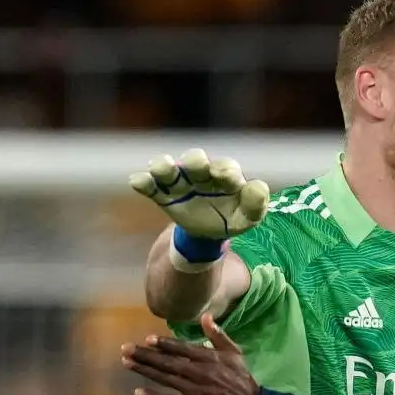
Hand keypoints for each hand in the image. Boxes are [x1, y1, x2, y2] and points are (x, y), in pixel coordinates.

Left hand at [122, 315, 260, 394]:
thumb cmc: (241, 379)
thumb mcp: (234, 353)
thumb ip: (218, 334)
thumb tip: (205, 316)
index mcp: (208, 358)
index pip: (182, 349)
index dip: (164, 344)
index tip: (148, 339)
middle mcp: (197, 372)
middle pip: (167, 362)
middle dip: (145, 355)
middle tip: (125, 349)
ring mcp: (193, 390)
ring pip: (164, 378)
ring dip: (145, 370)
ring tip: (126, 363)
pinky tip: (138, 393)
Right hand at [129, 148, 271, 239]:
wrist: (210, 232)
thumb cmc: (234, 216)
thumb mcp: (249, 215)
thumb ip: (256, 202)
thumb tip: (258, 186)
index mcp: (225, 176)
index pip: (225, 167)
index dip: (224, 170)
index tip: (223, 175)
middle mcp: (201, 174)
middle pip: (196, 161)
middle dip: (196, 162)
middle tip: (198, 166)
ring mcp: (181, 183)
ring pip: (169, 169)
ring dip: (164, 166)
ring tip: (160, 168)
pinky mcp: (163, 195)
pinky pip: (150, 186)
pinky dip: (143, 181)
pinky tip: (137, 181)